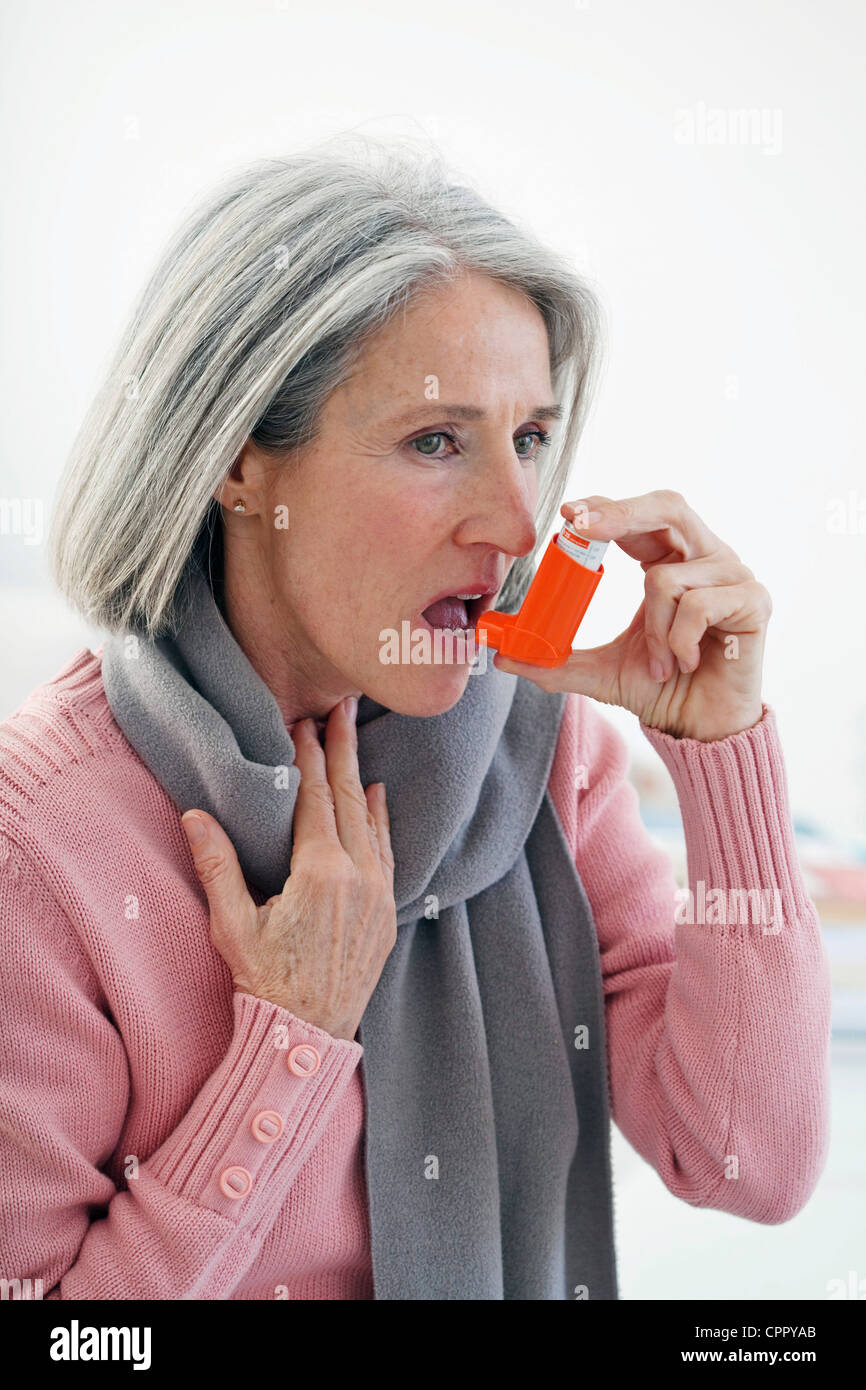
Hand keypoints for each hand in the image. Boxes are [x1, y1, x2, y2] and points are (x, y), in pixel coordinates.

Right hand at [181, 695, 396, 1040]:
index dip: (308, 758)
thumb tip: (194, 814)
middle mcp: (358, 876)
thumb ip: (217, 865)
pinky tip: (379, 797)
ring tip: (358, 739)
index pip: (314, 798)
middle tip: (342, 708)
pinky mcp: (387, 913)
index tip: (303, 723)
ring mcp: (378, 894)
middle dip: (343, 750)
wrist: (307, 1035)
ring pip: (372, 821)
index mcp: (320, 872)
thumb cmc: (265, 981)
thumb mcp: (233, 924)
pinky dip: (382, 820)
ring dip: (363, 777)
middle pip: (349, 797)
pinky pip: (388, 851)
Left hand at [492, 491, 769, 740]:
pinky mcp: (754, 600)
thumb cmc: (659, 688)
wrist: (700, 728)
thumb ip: (552, 660)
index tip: (568, 514)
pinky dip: (678, 640)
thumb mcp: (597, 671)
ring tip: (662, 663)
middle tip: (581, 526)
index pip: (637, 515)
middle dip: (621, 513)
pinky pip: (698, 605)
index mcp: (669, 558)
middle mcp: (704, 555)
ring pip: (667, 577)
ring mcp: (733, 574)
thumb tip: (500, 653)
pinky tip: (686, 662)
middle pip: (667, 506)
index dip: (606, 507)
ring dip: (651, 629)